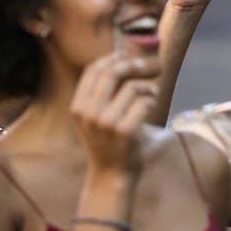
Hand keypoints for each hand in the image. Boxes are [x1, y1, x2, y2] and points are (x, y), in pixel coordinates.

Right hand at [70, 54, 160, 177]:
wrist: (112, 175)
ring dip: (147, 87)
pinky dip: (152, 100)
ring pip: (132, 87)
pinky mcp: (125, 131)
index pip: (92, 71)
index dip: (110, 59)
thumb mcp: (95, 117)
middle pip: (111, 73)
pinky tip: (152, 104)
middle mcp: (88, 113)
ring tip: (152, 93)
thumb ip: (102, 93)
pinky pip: (144, 102)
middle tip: (146, 67)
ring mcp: (106, 122)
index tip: (124, 55)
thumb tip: (119, 59)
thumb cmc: (109, 142)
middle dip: (132, 65)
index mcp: (78, 107)